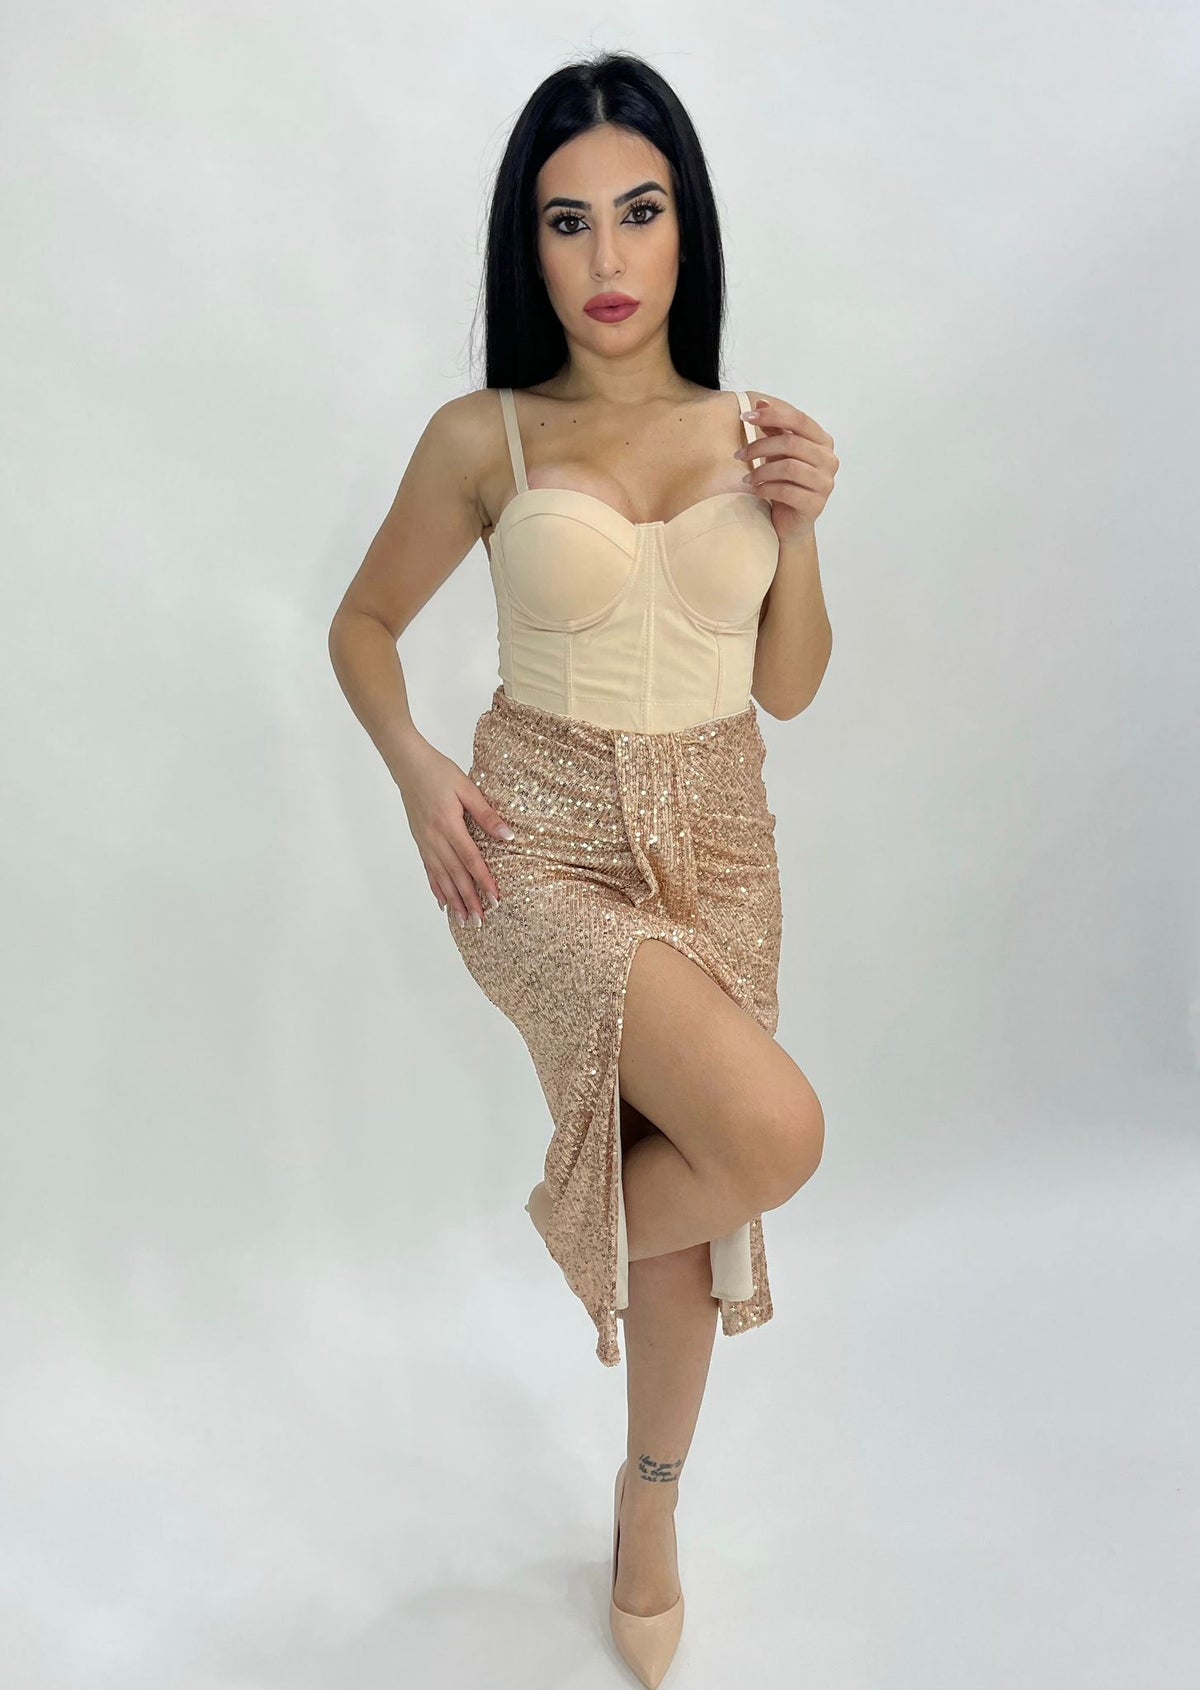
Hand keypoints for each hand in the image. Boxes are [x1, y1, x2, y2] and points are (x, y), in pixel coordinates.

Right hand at [395, 736, 513, 925]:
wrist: (408, 764)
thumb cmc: (439, 771)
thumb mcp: (467, 788)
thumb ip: (486, 814)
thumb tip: (508, 837)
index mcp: (448, 824)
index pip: (470, 859)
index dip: (483, 881)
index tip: (495, 899)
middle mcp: (435, 838)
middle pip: (455, 875)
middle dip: (469, 900)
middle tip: (480, 922)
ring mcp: (425, 841)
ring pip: (441, 877)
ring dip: (453, 901)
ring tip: (464, 921)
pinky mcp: (420, 841)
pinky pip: (429, 870)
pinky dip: (436, 888)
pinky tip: (442, 903)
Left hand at [734, 396, 838, 542]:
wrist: (791, 523)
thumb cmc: (786, 483)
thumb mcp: (778, 453)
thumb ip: (774, 429)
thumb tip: (760, 402)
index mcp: (823, 442)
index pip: (799, 419)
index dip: (772, 415)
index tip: (745, 416)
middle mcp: (829, 460)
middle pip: (792, 443)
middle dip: (760, 446)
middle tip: (740, 455)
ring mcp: (825, 483)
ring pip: (789, 467)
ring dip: (762, 471)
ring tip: (748, 478)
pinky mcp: (815, 504)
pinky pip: (786, 491)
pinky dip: (766, 489)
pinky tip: (756, 490)